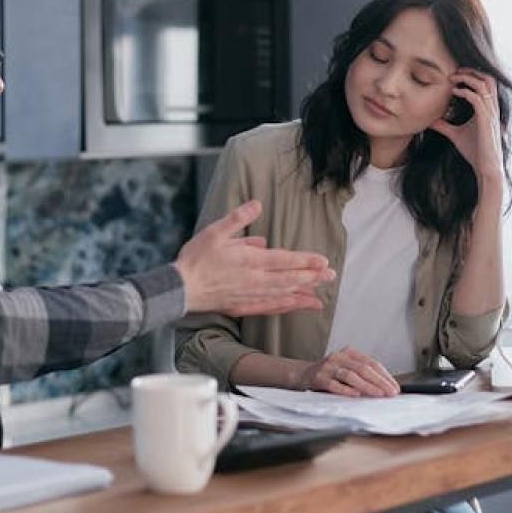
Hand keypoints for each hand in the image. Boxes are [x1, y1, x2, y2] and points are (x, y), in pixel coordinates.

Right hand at [174, 200, 335, 316]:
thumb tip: (257, 204)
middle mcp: (254, 280)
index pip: (284, 260)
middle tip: (331, 276)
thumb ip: (238, 218)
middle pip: (289, 280)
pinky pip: (269, 308)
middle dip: (312, 278)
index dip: (305, 261)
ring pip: (282, 296)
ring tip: (320, 296)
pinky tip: (295, 306)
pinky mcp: (242, 306)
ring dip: (303, 295)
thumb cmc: (195, 258)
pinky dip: (285, 307)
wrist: (179, 288)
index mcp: (249, 260)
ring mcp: (249, 295)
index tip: (323, 261)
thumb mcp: (214, 231)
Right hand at [301, 346, 399, 396]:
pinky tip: (356, 395)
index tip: (394, 387)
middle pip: (363, 368)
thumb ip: (363, 374)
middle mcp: (338, 357)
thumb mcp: (347, 368)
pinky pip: (334, 384)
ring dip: (367, 386)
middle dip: (379, 382)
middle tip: (390, 393)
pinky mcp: (318, 378)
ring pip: (350, 376)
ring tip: (378, 394)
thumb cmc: (330, 374)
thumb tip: (386, 388)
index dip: (384, 375)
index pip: (371, 363)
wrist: (303, 374)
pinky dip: (346, 390)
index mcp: (349, 352)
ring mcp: (327, 367)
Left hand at [430, 68, 503, 187]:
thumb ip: (444, 126)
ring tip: (453, 78)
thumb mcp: (455, 134)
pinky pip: (478, 99)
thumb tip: (430, 121)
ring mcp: (490, 113)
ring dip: (468, 78)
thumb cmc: (474, 151)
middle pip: (489, 79)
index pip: (486, 84)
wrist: (485, 167)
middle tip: (455, 71)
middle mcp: (492, 108)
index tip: (455, 75)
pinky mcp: (486, 120)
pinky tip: (455, 92)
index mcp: (487, 109)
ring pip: (484, 85)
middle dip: (472, 72)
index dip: (472, 75)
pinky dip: (466, 92)